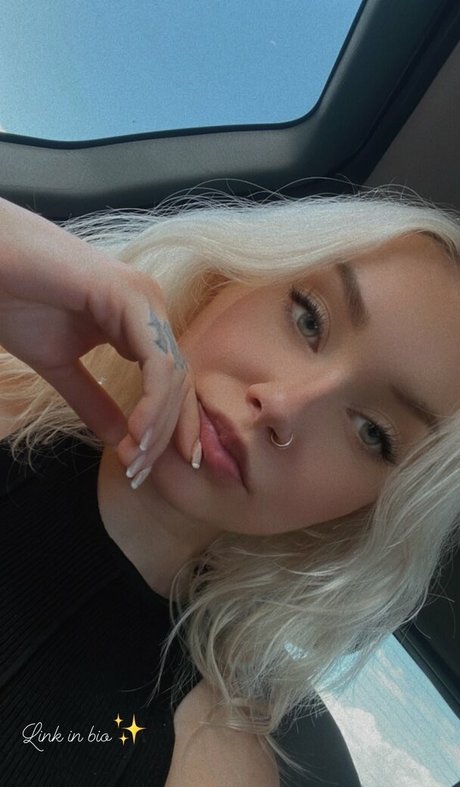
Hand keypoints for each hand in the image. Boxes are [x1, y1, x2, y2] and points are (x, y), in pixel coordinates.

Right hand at [0, 198, 199, 479]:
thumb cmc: (17, 302)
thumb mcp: (60, 366)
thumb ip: (93, 400)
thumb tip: (120, 440)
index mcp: (137, 322)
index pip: (169, 381)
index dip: (163, 427)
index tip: (144, 468)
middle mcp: (150, 308)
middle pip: (179, 382)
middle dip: (166, 434)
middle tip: (142, 474)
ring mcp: (145, 299)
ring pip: (173, 376)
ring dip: (158, 427)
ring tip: (136, 461)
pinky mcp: (131, 297)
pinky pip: (157, 362)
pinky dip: (152, 404)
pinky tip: (135, 434)